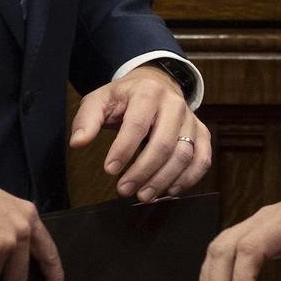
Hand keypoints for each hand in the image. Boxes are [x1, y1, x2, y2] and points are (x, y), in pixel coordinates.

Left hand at [69, 65, 211, 201]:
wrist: (155, 84)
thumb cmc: (124, 98)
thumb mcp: (100, 101)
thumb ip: (86, 120)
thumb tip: (78, 142)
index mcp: (147, 92)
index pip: (137, 124)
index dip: (123, 150)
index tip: (109, 171)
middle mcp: (174, 104)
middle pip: (164, 143)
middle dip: (143, 171)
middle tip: (124, 190)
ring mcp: (191, 118)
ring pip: (184, 154)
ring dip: (164, 180)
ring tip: (143, 196)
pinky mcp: (201, 132)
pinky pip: (202, 158)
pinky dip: (189, 178)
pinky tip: (169, 190)